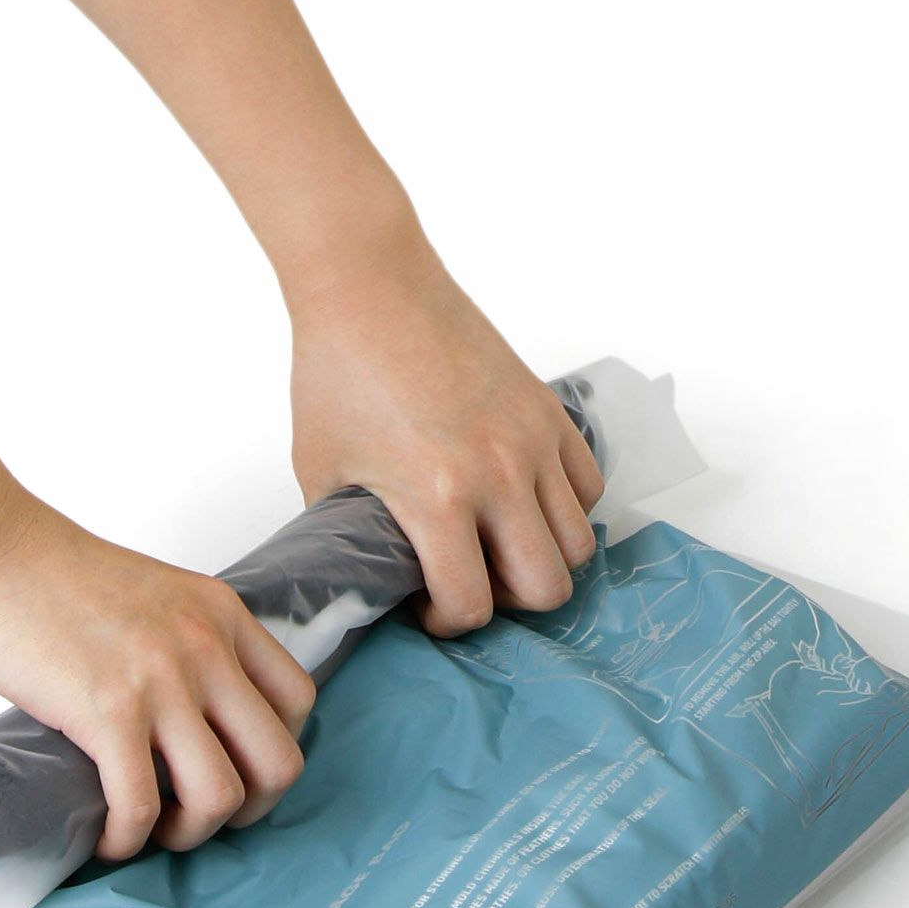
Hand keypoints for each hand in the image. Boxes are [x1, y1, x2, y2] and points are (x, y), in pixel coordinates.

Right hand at [0, 493, 314, 859]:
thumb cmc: (50, 572)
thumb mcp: (157, 593)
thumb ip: (189, 642)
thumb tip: (194, 714)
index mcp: (224, 615)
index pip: (299, 700)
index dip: (275, 750)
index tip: (237, 767)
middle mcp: (207, 648)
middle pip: (279, 761)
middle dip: (251, 808)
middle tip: (203, 813)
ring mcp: (162, 682)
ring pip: (221, 795)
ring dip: (191, 832)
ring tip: (154, 829)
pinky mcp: (107, 712)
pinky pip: (142, 805)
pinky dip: (128, 839)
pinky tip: (108, 837)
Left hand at [288, 234, 604, 635]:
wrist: (371, 285)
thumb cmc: (338, 371)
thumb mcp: (320, 472)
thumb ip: (352, 535)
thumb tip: (368, 576)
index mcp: (437, 496)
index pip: (471, 604)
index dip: (446, 622)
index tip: (426, 607)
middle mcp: (498, 474)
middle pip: (548, 587)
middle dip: (508, 600)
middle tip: (472, 578)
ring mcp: (533, 442)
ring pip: (577, 544)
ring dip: (541, 559)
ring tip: (501, 543)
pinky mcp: (549, 413)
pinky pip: (588, 489)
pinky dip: (565, 510)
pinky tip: (523, 500)